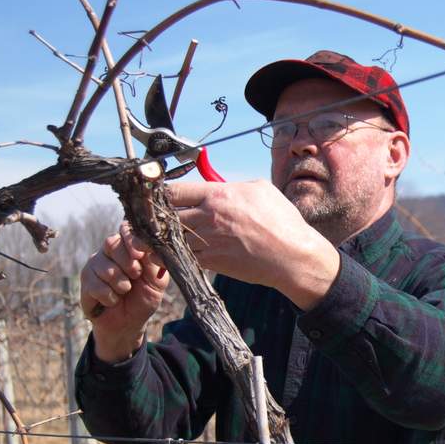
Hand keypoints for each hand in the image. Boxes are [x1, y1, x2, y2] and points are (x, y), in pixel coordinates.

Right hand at [80, 222, 169, 361]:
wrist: (130, 322)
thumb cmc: (144, 296)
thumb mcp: (157, 279)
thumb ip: (155, 260)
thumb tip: (149, 248)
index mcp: (128, 245)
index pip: (125, 229)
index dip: (131, 240)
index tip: (140, 255)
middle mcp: (109, 250)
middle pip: (111, 243)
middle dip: (128, 263)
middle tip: (136, 276)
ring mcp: (95, 264)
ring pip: (104, 267)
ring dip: (121, 284)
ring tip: (125, 291)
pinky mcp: (85, 281)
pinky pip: (96, 286)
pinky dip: (110, 297)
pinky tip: (113, 301)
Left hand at [167, 180, 339, 309]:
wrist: (292, 256)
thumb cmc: (282, 221)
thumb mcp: (260, 189)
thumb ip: (233, 184)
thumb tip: (218, 182)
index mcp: (219, 195)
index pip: (174, 191)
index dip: (161, 193)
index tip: (158, 197)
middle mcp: (209, 217)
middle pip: (165, 214)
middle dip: (157, 217)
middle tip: (152, 218)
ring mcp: (208, 241)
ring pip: (169, 237)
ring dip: (161, 237)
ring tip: (157, 236)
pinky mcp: (211, 262)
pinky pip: (180, 257)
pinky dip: (171, 256)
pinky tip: (169, 254)